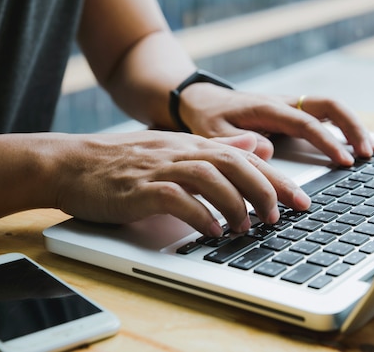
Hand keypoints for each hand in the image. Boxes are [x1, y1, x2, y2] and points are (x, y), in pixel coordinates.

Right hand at [53, 131, 309, 236]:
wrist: (71, 162)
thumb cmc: (123, 161)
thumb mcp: (174, 149)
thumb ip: (217, 148)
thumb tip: (258, 148)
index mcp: (191, 144)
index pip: (245, 157)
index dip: (277, 178)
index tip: (302, 200)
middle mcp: (181, 151)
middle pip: (234, 163)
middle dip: (264, 189)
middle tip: (278, 216)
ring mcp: (160, 168)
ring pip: (209, 177)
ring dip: (234, 202)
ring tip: (246, 226)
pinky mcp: (140, 187)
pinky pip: (176, 198)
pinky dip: (198, 214)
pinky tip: (212, 229)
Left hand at [179, 84, 373, 164]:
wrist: (202, 100)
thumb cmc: (208, 118)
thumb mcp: (213, 132)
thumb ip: (236, 143)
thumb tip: (268, 149)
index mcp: (267, 108)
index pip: (305, 122)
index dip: (327, 141)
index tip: (344, 160)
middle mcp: (283, 102)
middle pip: (328, 105)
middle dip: (351, 127)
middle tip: (367, 152)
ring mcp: (289, 104)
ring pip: (329, 107)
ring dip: (351, 125)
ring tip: (369, 150)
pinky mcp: (290, 110)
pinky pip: (322, 114)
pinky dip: (341, 126)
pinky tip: (352, 143)